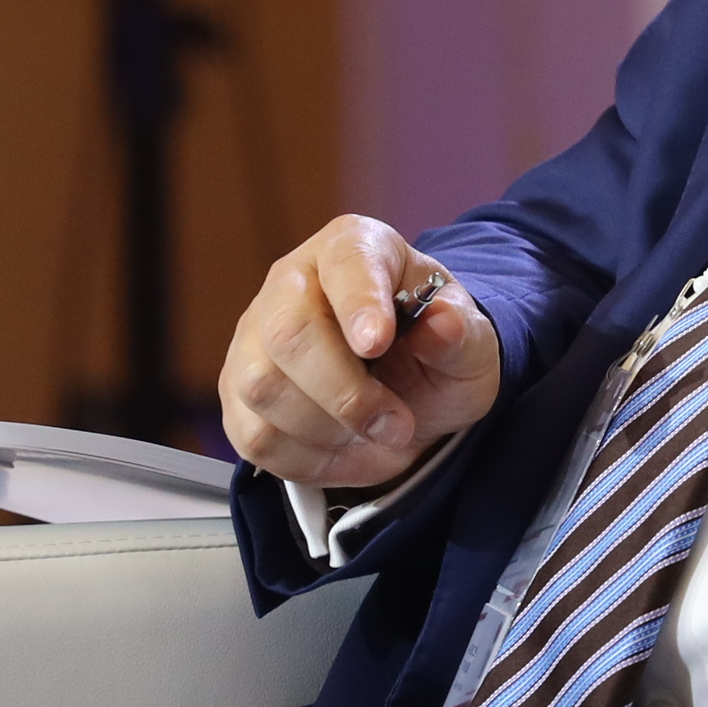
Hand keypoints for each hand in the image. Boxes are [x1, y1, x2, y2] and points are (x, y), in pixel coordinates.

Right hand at [217, 216, 504, 485]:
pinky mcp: (237, 393)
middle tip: (397, 425)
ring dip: (329, 430)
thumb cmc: (432, 353)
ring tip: (376, 434)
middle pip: (289, 333)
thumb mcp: (470, 345)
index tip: (377, 343)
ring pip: (263, 389)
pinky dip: (307, 458)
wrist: (409, 392)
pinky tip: (345, 448)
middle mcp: (291, 282)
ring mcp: (254, 338)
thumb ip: (461, 333)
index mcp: (353, 248)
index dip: (359, 304)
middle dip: (346, 393)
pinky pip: (255, 436)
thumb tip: (444, 324)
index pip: (346, 264)